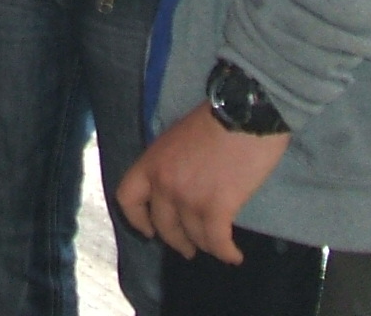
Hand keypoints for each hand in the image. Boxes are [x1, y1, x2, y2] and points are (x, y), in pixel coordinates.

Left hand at [116, 101, 289, 264]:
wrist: (243, 114)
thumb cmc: (214, 120)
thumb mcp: (176, 138)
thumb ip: (169, 163)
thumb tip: (178, 183)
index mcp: (151, 162)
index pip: (128, 199)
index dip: (137, 219)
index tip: (149, 230)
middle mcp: (164, 184)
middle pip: (162, 226)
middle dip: (176, 240)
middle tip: (188, 247)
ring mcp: (189, 198)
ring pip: (193, 236)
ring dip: (205, 245)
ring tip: (216, 247)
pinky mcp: (217, 208)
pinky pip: (217, 241)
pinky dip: (226, 252)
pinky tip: (234, 256)